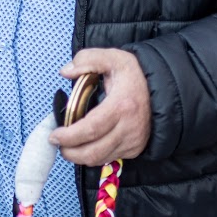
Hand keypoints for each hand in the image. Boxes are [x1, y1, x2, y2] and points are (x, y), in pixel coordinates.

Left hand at [49, 48, 151, 164]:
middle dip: (71, 152)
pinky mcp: (135, 148)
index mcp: (121, 106)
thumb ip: (87, 59)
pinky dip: (94, 155)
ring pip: (100, 159)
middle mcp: (129, 128)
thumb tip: (65, 71)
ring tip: (68, 146)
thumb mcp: (112, 57)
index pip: (91, 129)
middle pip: (94, 151)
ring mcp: (133, 141)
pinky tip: (86, 145)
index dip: (70, 136)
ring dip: (80, 157)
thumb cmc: (134, 74)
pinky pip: (109, 158)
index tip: (54, 135)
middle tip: (57, 144)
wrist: (161, 88)